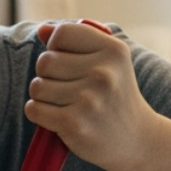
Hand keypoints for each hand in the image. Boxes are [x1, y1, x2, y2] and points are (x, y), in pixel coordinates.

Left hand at [26, 21, 159, 170]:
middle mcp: (103, 73)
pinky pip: (34, 109)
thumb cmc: (115, 97)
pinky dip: (39, 114)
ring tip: (65, 104)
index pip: (62, 34)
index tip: (69, 63)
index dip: (57, 48)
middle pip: (45, 61)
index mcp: (113, 51)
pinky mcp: (74, 123)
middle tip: (68, 89)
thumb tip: (43, 30)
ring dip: (43, 97)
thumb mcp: (109, 62)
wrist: (136, 141)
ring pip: (37, 86)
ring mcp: (89, 100)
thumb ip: (77, 41)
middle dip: (48, 75)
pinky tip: (58, 118)